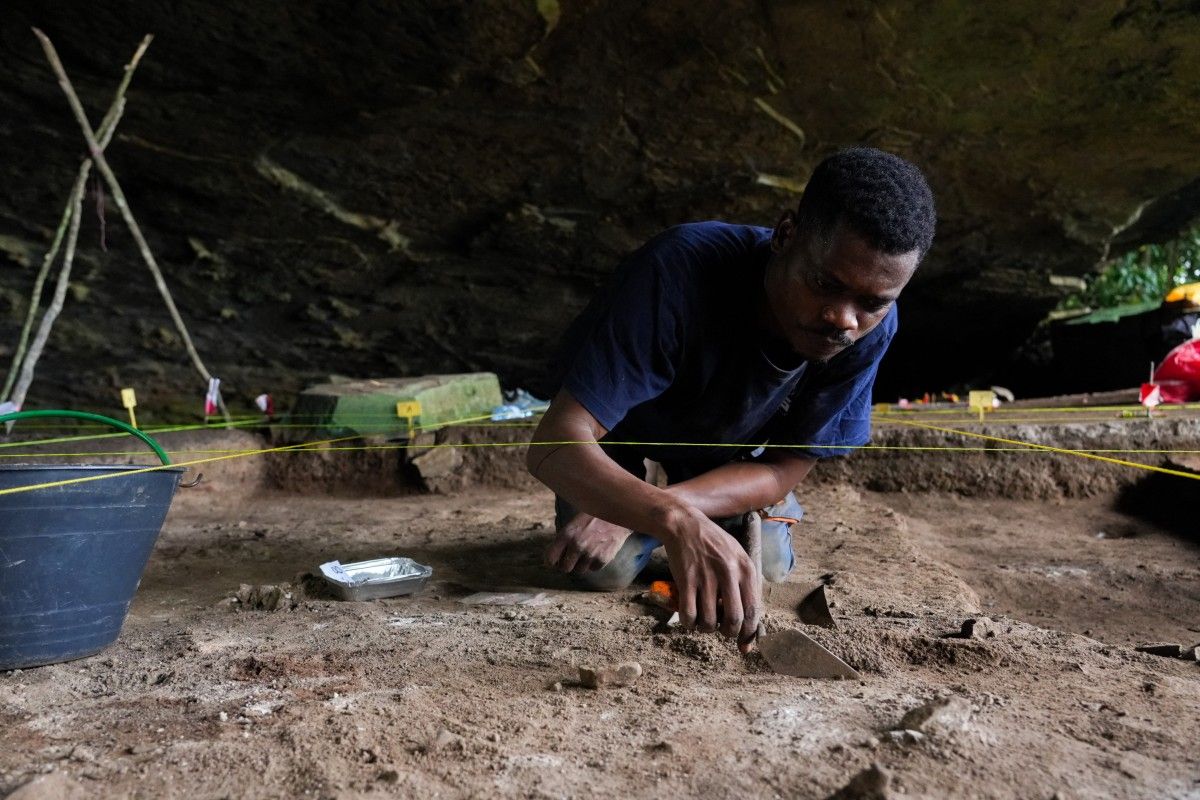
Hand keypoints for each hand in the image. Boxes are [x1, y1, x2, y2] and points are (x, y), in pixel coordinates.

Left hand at [545, 512, 631, 573]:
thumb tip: (557, 554)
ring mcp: (590, 553)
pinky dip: (594, 564)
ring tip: (586, 554)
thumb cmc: (594, 516)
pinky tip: (597, 553)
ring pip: (579, 571)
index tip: (555, 562)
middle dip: (566, 565)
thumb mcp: (575, 522)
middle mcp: (577, 545)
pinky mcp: (603, 559)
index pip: (550, 558)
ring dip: (581, 565)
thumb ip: (565, 538)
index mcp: (566, 534)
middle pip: (565, 568)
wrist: (618, 515)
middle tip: (570, 560)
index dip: (552, 562)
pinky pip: (593, 569)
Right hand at [660, 507, 758, 650]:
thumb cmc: (713, 543)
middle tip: (722, 630)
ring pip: (710, 621)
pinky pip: (689, 614)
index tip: (744, 645)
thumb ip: (745, 585)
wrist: (684, 525)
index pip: (753, 610)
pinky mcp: (686, 580)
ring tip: (704, 622)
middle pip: (734, 620)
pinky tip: (689, 619)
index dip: (749, 633)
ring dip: (706, 629)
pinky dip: (689, 623)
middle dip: (728, 633)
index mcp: (746, 568)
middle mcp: (729, 573)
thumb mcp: (737, 556)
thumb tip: (748, 620)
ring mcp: (706, 577)